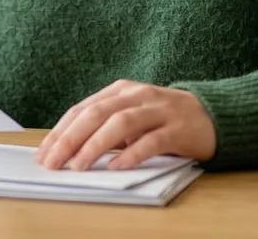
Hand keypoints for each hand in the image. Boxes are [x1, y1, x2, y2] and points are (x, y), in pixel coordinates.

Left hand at [36, 80, 216, 170]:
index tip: (44, 153)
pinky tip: (118, 166)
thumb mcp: (131, 117)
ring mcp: (159, 110)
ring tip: (79, 165)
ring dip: (96, 145)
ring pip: (121, 124)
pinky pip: (152, 140)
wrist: (213, 115)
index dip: (61, 131)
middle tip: (54, 161)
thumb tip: (69, 150)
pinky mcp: (178, 128)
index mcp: (120, 91)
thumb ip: (105, 127)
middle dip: (71, 138)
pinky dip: (133, 154)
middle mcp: (137, 95)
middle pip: (97, 113)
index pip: (83, 109)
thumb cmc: (163, 119)